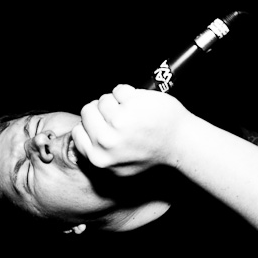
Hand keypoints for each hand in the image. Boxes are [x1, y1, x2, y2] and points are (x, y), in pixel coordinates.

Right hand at [71, 84, 190, 175]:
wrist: (180, 142)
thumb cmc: (151, 153)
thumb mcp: (119, 168)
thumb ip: (97, 155)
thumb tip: (79, 139)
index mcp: (100, 158)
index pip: (77, 131)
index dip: (90, 126)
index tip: (104, 126)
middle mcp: (107, 141)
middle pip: (87, 111)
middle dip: (102, 111)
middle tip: (120, 119)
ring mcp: (119, 121)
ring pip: (104, 99)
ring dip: (117, 102)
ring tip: (132, 113)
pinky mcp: (133, 103)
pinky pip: (120, 89)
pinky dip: (129, 93)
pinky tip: (140, 105)